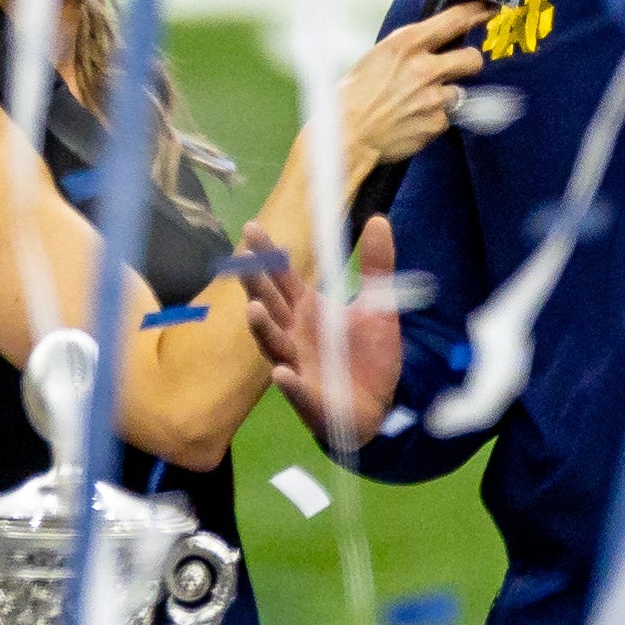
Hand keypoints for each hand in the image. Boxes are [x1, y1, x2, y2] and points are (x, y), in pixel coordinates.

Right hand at [238, 216, 404, 452]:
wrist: (379, 405)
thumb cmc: (367, 356)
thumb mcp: (380, 307)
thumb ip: (376, 267)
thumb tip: (378, 219)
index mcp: (307, 310)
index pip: (282, 278)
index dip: (268, 256)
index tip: (252, 228)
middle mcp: (294, 335)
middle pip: (271, 307)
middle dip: (257, 286)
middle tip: (245, 262)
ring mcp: (299, 366)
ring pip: (275, 346)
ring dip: (263, 329)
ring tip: (253, 309)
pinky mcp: (311, 399)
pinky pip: (297, 390)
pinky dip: (289, 383)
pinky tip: (281, 373)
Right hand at [338, 3, 492, 166]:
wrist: (347, 133)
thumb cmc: (355, 94)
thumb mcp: (379, 55)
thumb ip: (410, 47)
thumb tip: (434, 41)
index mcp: (406, 44)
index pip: (454, 20)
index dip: (477, 13)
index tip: (488, 11)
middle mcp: (424, 68)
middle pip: (472, 58)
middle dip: (469, 61)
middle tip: (460, 66)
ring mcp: (433, 97)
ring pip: (459, 92)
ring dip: (444, 96)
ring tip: (418, 102)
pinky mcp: (436, 123)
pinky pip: (445, 118)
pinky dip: (433, 119)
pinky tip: (412, 120)